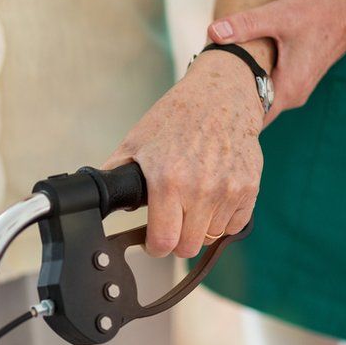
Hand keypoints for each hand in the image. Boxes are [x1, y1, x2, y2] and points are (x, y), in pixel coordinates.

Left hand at [103, 51, 263, 257]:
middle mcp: (201, 190)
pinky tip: (210, 200)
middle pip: (187, 248)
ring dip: (198, 228)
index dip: (154, 247)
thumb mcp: (135, 142)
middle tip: (170, 223)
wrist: (221, 97)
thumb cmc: (177, 117)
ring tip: (190, 204)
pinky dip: (221, 220)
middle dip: (175, 240)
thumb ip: (114, 173)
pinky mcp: (249, 189)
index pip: (163, 242)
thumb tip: (96, 197)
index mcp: (168, 181)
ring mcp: (228, 191)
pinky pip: (233, 226)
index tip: (152, 241)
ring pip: (210, 237)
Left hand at [208, 0, 345, 122]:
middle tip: (199, 97)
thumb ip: (246, 24)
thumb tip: (213, 32)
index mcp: (288, 89)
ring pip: (260, 101)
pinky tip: (233, 74)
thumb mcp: (279, 14)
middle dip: (228, 107)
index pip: (251, 120)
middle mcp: (293, 96)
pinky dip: (251, 85)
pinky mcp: (294, 79)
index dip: (226, 117)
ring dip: (239, 95)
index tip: (202, 111)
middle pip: (253, 113)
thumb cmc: (319, 10)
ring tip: (211, 86)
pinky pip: (268, 90)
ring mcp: (295, 89)